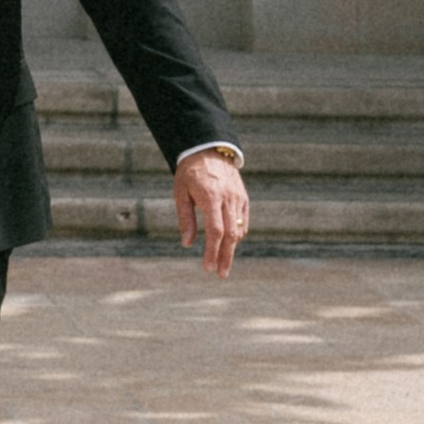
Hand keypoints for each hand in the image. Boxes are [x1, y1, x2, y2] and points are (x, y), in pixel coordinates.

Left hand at [175, 148, 247, 279]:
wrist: (209, 149)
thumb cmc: (189, 172)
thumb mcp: (180, 192)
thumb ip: (185, 218)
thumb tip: (187, 243)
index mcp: (210, 196)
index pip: (215, 230)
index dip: (212, 251)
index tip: (207, 267)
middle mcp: (227, 198)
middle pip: (230, 234)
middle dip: (225, 256)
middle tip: (221, 274)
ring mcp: (238, 197)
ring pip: (239, 229)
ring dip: (232, 248)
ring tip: (223, 263)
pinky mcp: (243, 197)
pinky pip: (243, 221)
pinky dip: (238, 235)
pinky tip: (230, 245)